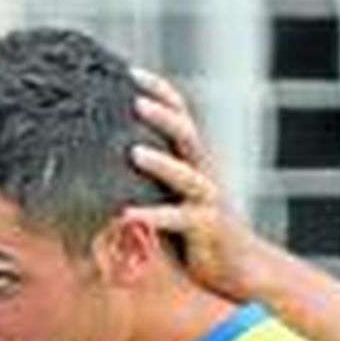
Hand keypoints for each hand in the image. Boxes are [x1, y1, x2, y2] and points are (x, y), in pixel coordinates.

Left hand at [127, 68, 269, 302]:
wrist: (239, 268)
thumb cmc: (195, 231)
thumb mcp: (171, 195)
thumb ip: (147, 175)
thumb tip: (100, 154)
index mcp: (194, 160)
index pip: (181, 114)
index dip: (160, 91)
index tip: (129, 72)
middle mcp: (203, 174)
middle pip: (187, 134)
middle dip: (163, 115)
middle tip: (135, 100)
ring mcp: (208, 201)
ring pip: (187, 175)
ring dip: (161, 163)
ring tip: (134, 153)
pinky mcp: (207, 230)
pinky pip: (180, 220)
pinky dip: (153, 216)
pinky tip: (126, 215)